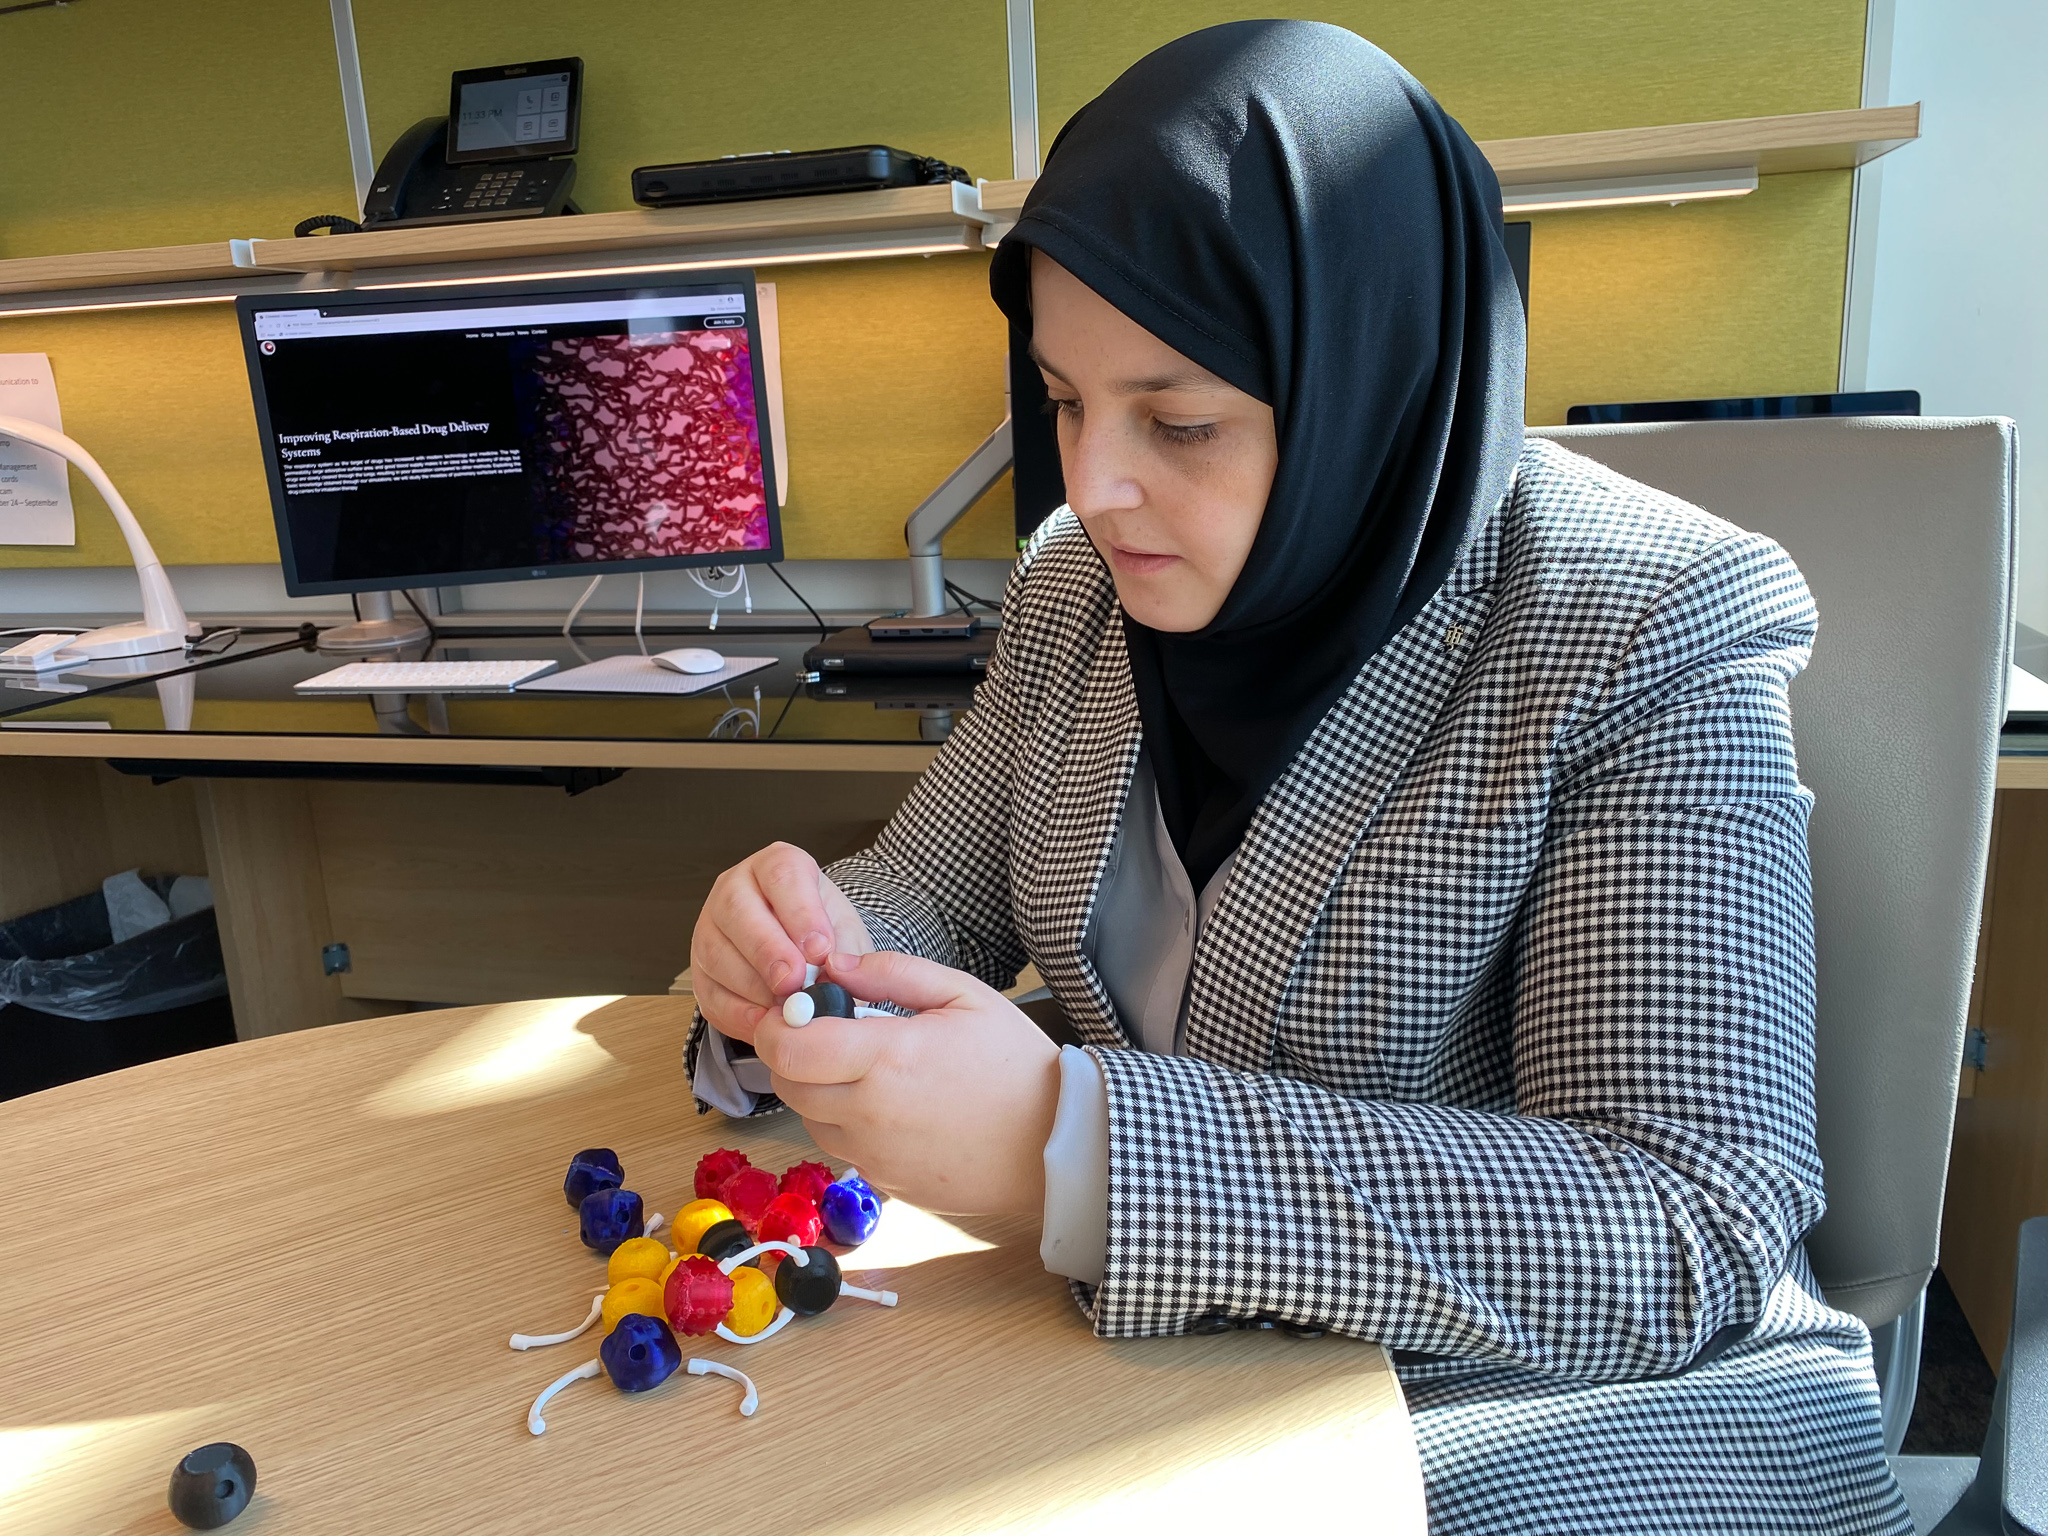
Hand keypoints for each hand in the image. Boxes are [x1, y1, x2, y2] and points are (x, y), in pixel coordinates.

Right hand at [690, 842, 872, 1045]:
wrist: (807, 956)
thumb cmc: (825, 936)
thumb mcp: (846, 935)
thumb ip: (845, 953)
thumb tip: (833, 976)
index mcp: (777, 867)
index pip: (782, 874)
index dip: (800, 913)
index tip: (820, 949)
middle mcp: (736, 889)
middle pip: (738, 910)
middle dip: (768, 950)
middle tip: (794, 982)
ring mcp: (711, 927)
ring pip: (716, 952)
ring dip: (752, 986)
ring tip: (786, 1008)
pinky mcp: (700, 969)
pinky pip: (708, 991)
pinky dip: (737, 1012)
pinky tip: (764, 1023)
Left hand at [752, 950, 1060, 1216]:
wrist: (1054, 1141)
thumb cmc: (1016, 1064)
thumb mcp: (964, 995)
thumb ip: (893, 971)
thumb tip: (835, 964)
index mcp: (888, 1058)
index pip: (790, 1046)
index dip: (778, 1023)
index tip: (798, 1007)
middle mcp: (870, 1112)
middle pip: (787, 1083)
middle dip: (791, 1052)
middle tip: (825, 1031)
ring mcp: (874, 1154)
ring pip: (807, 1117)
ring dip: (815, 1088)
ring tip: (861, 1066)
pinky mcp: (883, 1180)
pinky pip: (839, 1145)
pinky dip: (843, 1121)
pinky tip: (885, 1102)